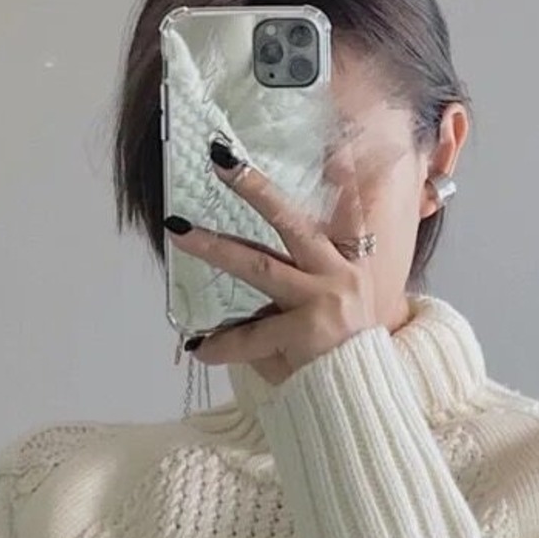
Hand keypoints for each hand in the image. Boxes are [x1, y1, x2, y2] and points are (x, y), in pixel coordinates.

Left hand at [164, 137, 378, 385]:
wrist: (360, 401)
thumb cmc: (347, 354)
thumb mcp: (347, 307)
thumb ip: (319, 275)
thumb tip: (280, 252)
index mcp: (351, 264)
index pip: (351, 208)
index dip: (346, 172)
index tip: (334, 136)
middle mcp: (338, 275)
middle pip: (291, 221)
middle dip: (255, 188)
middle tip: (222, 161)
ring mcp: (320, 303)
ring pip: (259, 266)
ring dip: (215, 246)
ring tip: (179, 231)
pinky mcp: (302, 336)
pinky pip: (248, 337)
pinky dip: (221, 345)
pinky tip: (199, 350)